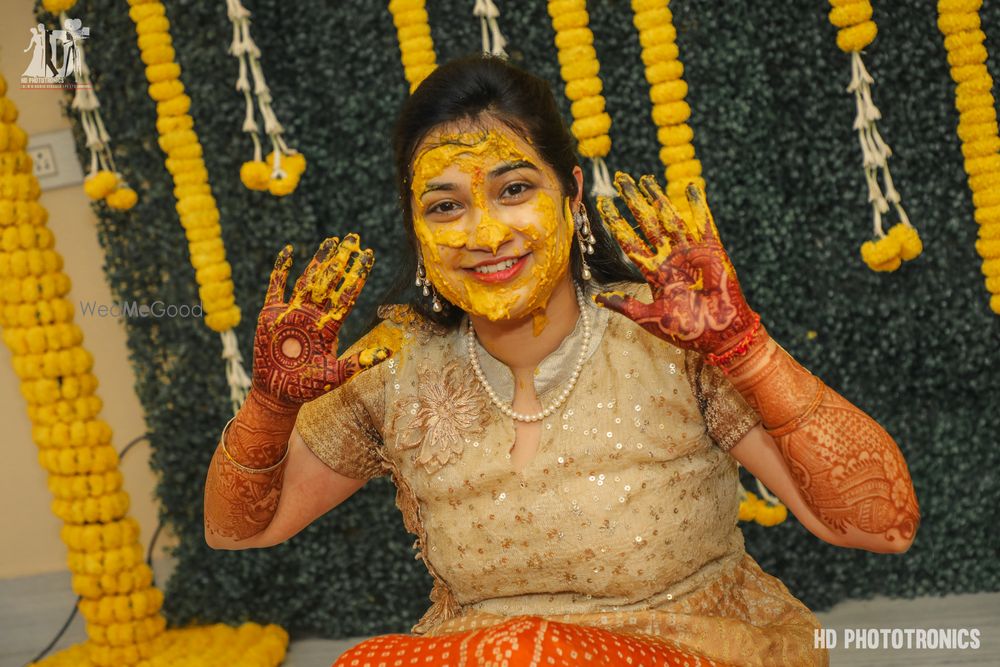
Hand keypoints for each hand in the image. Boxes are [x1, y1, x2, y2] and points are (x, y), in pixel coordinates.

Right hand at [251, 233, 390, 405]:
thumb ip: (360, 362)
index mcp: (330, 326)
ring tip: (332, 241)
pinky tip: (289, 251)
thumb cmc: (308, 387)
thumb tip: (390, 352)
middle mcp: (313, 315)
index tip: (369, 255)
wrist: (278, 394)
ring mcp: (292, 312)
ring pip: (308, 280)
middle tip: (353, 239)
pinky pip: (276, 287)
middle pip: (330, 282)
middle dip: (341, 261)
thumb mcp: (337, 375)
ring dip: (319, 260)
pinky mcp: (270, 315)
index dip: (357, 276)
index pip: (347, 295)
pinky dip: (281, 269)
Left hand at [595, 173, 759, 356]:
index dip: (616, 223)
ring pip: (670, 218)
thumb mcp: (649, 318)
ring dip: (658, 198)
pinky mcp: (712, 250)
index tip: (602, 204)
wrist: (720, 335)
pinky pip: (704, 223)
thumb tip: (596, 298)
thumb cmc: (686, 331)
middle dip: (634, 202)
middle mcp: (669, 257)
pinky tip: (690, 188)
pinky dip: (698, 206)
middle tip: (620, 180)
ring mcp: (690, 252)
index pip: (630, 242)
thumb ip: (625, 306)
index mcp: (654, 272)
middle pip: (647, 223)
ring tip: (645, 179)